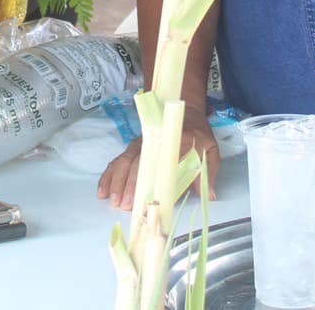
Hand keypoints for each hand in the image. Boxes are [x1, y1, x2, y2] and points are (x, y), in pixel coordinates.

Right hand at [97, 118, 220, 210]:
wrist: (184, 110)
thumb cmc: (198, 133)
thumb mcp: (210, 149)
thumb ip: (208, 171)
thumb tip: (208, 195)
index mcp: (178, 141)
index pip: (166, 162)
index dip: (157, 180)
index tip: (151, 197)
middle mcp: (156, 141)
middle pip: (140, 163)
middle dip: (131, 185)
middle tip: (127, 205)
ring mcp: (142, 144)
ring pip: (125, 162)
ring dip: (118, 181)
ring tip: (114, 200)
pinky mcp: (133, 147)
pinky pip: (118, 161)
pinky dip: (109, 175)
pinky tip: (103, 190)